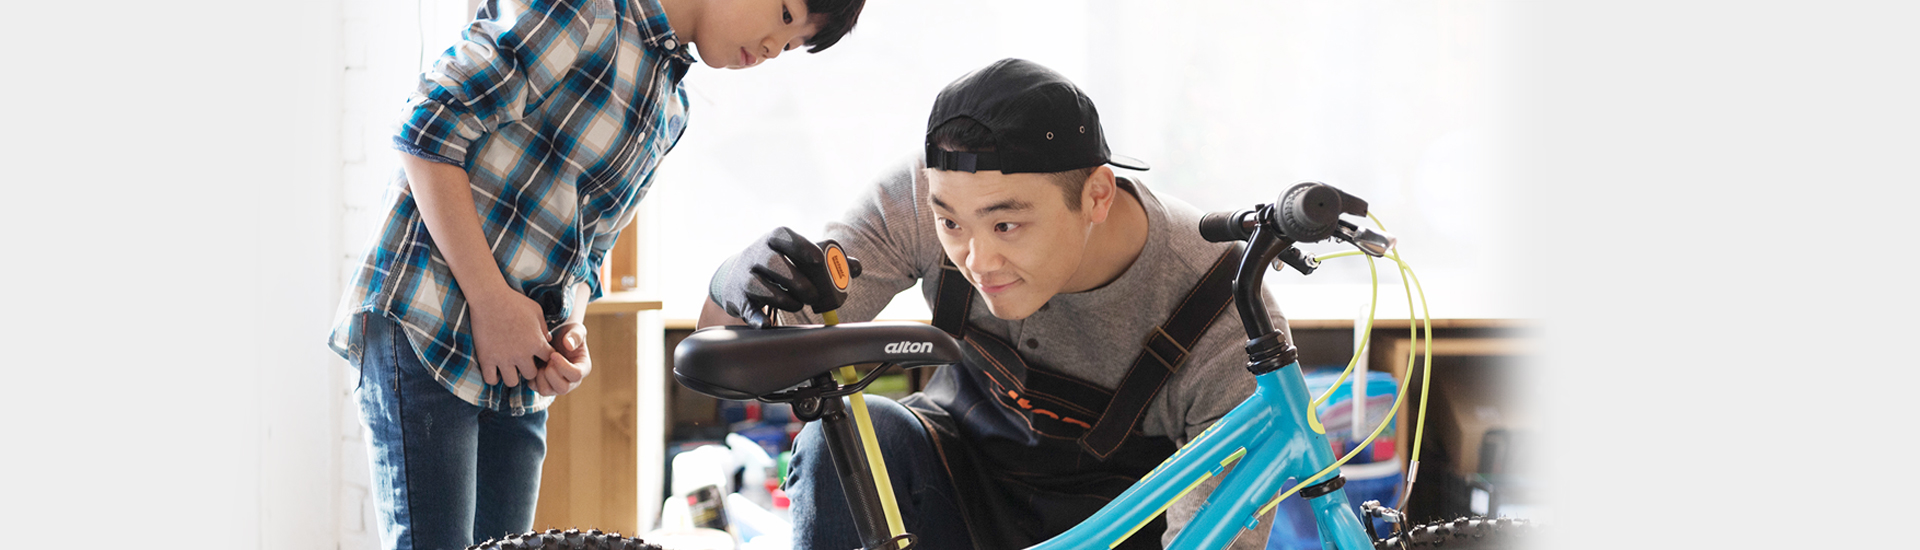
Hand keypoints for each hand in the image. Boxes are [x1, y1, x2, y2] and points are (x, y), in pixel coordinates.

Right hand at [467, 287, 556, 387]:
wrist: (489, 298)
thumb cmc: (514, 301)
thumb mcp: (536, 311)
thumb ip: (544, 327)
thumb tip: (548, 340)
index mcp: (536, 343)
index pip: (548, 361)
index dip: (545, 359)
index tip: (538, 354)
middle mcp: (522, 354)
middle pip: (531, 375)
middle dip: (529, 369)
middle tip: (522, 362)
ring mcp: (503, 358)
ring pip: (512, 382)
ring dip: (512, 375)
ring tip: (509, 366)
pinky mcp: (486, 359)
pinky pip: (491, 380)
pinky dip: (493, 377)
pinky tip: (494, 368)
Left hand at [534, 322, 589, 396]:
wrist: (555, 338)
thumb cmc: (567, 334)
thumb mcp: (575, 329)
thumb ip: (575, 335)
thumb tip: (569, 345)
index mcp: (583, 368)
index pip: (576, 375)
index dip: (563, 366)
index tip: (553, 353)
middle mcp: (572, 382)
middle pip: (562, 389)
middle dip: (551, 373)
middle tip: (547, 358)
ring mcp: (557, 386)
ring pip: (546, 391)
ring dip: (540, 376)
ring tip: (541, 361)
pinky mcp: (544, 385)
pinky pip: (535, 388)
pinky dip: (532, 377)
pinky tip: (536, 364)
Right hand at [707, 227, 860, 326]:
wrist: (738, 275)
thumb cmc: (779, 264)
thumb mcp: (797, 255)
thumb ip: (828, 260)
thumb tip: (856, 267)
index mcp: (774, 239)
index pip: (784, 236)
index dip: (801, 246)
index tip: (818, 259)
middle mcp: (755, 254)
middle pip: (773, 263)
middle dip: (796, 280)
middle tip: (813, 295)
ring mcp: (744, 276)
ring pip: (759, 287)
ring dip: (782, 299)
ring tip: (797, 306)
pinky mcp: (737, 298)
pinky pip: (746, 308)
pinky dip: (756, 318)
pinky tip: (767, 324)